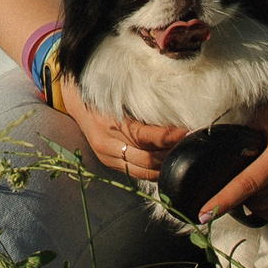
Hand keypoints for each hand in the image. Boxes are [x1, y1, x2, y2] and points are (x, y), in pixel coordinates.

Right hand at [54, 73, 187, 181]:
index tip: (185, 132)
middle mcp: (106, 144)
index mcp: (108, 123)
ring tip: (182, 155)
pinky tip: (167, 163)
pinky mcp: (108, 164)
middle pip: (145, 158)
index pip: (142, 136)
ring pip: (142, 170)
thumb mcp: (119, 95)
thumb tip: (173, 114)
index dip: (166, 137)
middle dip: (170, 153)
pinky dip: (153, 171)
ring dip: (164, 165)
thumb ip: (141, 107)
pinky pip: (135, 173)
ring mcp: (106, 157)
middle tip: (190, 145)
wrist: (77, 103)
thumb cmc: (102, 94)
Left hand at [198, 77, 267, 222]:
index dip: (221, 201)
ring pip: (266, 209)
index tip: (202, 214)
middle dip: (240, 192)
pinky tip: (267, 191)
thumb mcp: (267, 118)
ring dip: (254, 200)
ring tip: (255, 180)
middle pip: (254, 199)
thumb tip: (216, 154)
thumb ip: (243, 137)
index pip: (245, 185)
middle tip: (237, 175)